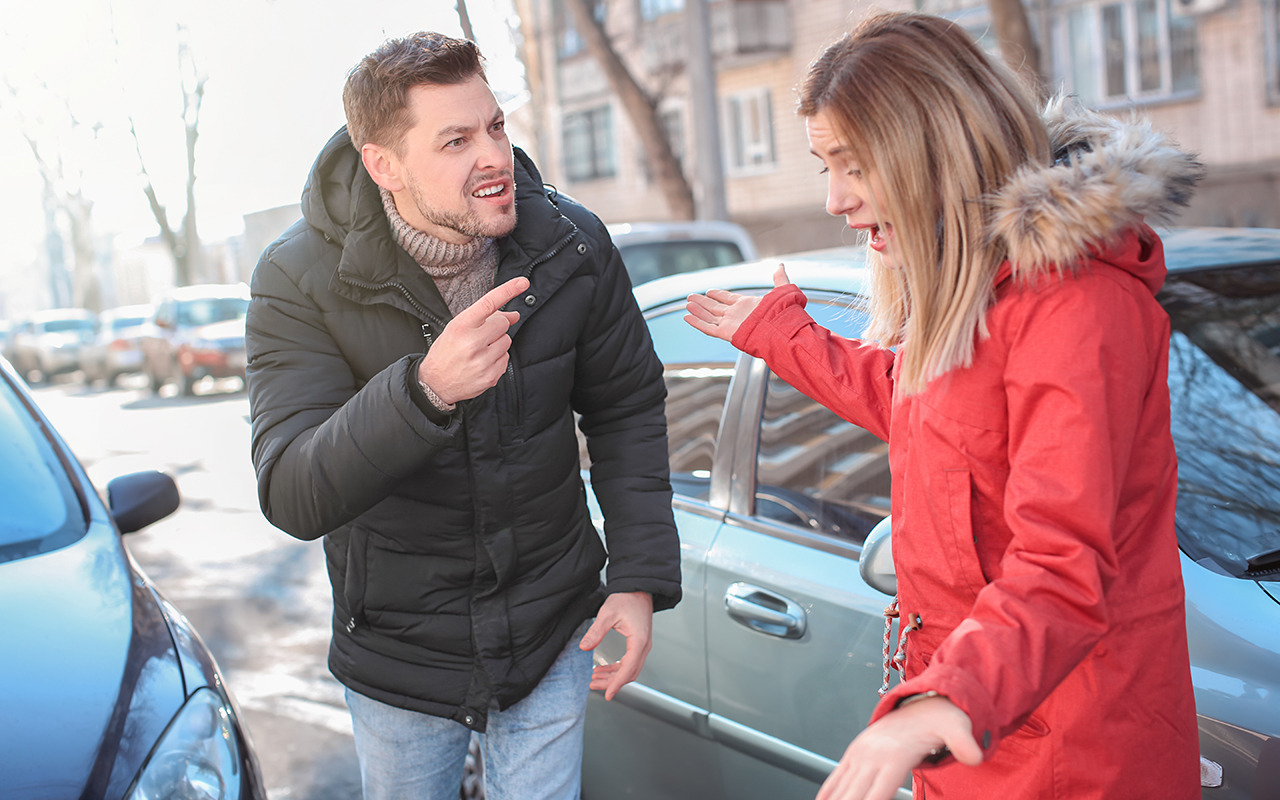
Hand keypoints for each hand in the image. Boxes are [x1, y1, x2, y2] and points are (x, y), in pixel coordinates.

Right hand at [418, 277, 529, 404]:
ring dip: (497, 343)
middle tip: (481, 335)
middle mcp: (472, 343)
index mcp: (461, 326)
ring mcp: (482, 361)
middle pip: (503, 323)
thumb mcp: (457, 328)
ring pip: (507, 341)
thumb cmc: (446, 352)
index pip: (489, 303)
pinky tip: (482, 362)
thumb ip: (485, 318)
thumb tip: (515, 315)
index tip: (523, 282)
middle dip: (496, 326)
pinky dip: (498, 358)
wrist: (435, 384)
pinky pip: (506, 358)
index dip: (508, 290)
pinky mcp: (491, 376)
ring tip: (479, 351)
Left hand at [578, 591, 652, 700]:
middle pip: (629, 673)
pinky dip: (616, 668)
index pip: (628, 669)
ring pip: (629, 669)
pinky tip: (603, 669)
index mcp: (639, 641)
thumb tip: (584, 647)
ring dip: (613, 676)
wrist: (638, 588)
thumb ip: (596, 631)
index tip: (607, 694)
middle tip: (593, 685)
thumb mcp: (607, 614)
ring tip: (595, 678)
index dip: (617, 684)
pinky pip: (629, 662)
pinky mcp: (639, 643)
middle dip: (611, 682)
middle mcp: (644, 646)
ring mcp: (643, 645)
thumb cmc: (627, 598)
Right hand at [685, 265, 790, 341]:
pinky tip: (688, 317)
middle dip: (703, 302)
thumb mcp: (781, 290)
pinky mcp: (726, 333)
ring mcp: (731, 324)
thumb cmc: (782, 313)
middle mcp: (737, 314)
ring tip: (687, 303)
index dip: (718, 294)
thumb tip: (780, 265)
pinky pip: (708, 327)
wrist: (781, 330)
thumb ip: (779, 278)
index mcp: (747, 305)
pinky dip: (697, 322)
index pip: (728, 298)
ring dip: (698, 310)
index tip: (709, 291)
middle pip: (715, 307)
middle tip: (691, 296)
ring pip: (709, 316)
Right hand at [816, 696, 982, 799]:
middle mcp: (871, 755)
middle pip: (853, 796)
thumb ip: (964, 743)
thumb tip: (973, 757)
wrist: (922, 702)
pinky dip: (828, 793)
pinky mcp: (854, 755)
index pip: (876, 794)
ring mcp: (859, 755)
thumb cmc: (940, 718)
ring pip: (840, 789)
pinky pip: (835, 778)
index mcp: (893, 756)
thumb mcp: (957, 727)